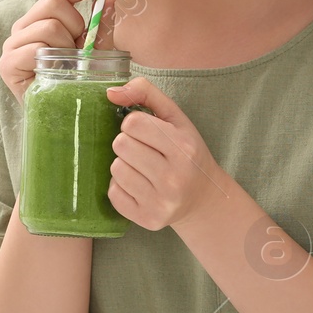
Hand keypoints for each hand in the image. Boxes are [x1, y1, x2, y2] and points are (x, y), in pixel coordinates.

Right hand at [0, 0, 108, 103]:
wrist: (63, 115)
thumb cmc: (77, 80)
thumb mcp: (94, 48)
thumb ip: (101, 21)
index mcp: (41, 19)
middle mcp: (23, 27)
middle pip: (53, 4)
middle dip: (75, 25)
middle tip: (79, 49)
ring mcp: (12, 45)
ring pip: (49, 27)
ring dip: (66, 47)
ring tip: (67, 66)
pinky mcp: (7, 64)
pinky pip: (36, 48)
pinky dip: (51, 60)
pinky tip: (54, 73)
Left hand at [104, 77, 230, 234]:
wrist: (202, 197)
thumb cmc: (185, 152)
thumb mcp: (175, 118)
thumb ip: (146, 93)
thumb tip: (110, 92)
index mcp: (183, 148)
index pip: (133, 122)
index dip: (133, 123)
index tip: (145, 131)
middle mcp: (174, 178)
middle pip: (121, 145)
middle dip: (126, 143)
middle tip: (141, 150)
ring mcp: (161, 202)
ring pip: (115, 169)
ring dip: (123, 164)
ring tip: (141, 168)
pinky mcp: (148, 219)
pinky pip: (113, 194)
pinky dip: (120, 187)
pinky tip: (138, 185)